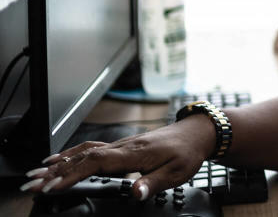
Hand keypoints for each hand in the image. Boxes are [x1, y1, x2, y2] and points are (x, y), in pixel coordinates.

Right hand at [20, 114, 215, 199]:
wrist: (196, 134)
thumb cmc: (186, 153)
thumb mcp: (176, 172)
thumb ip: (153, 183)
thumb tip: (135, 193)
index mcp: (133, 154)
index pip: (96, 163)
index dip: (73, 174)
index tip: (54, 186)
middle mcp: (122, 147)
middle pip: (81, 157)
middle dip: (54, 172)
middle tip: (31, 184)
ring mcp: (120, 145)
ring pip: (83, 152)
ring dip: (58, 163)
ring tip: (35, 174)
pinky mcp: (120, 147)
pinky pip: (90, 149)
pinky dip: (70, 154)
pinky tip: (58, 160)